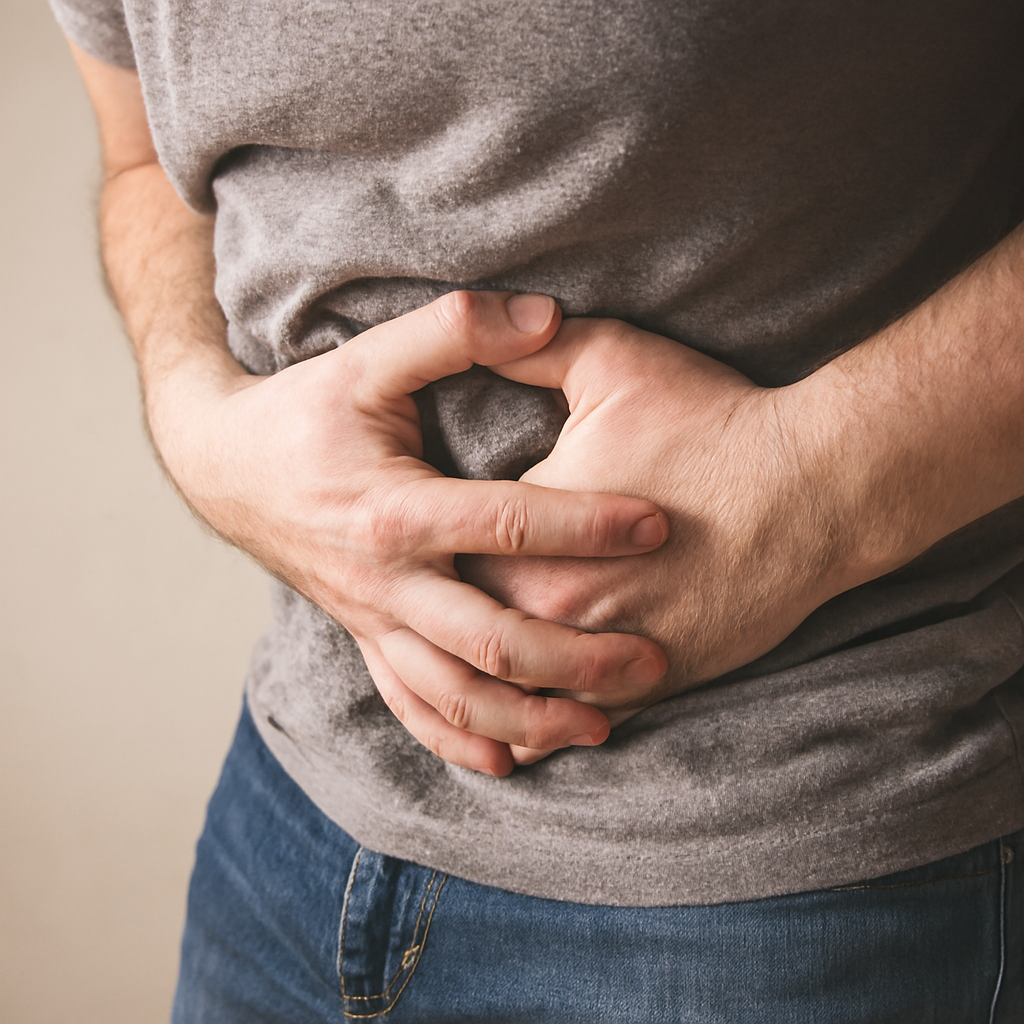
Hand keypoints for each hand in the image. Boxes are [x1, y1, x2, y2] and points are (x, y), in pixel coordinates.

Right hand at [150, 293, 669, 774]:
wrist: (225, 470)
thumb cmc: (303, 412)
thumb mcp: (368, 359)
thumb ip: (453, 330)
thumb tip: (544, 312)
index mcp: (394, 510)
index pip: (506, 524)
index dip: (586, 524)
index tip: (656, 524)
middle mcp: (386, 581)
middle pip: (490, 639)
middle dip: (576, 658)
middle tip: (652, 660)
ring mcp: (375, 621)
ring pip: (457, 694)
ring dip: (531, 717)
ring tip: (604, 725)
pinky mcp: (367, 639)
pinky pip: (414, 707)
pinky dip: (464, 740)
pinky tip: (516, 759)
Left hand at [463, 317, 856, 760]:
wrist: (816, 485)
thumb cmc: (713, 419)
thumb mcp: (613, 361)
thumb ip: (529, 353)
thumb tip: (479, 331)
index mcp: (522, 535)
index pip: (442, 560)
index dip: (428, 557)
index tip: (419, 550)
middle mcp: (551, 607)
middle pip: (462, 636)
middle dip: (441, 629)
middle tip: (420, 617)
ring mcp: (601, 655)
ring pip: (508, 698)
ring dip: (483, 692)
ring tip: (460, 679)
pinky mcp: (651, 685)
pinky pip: (574, 725)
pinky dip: (543, 726)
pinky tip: (526, 719)